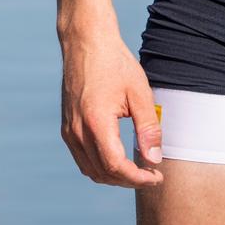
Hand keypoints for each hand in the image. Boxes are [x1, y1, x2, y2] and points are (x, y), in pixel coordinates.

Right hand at [60, 29, 162, 186]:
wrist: (86, 43)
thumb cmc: (115, 63)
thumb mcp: (140, 92)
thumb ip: (148, 127)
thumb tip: (154, 159)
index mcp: (96, 122)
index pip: (115, 166)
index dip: (137, 178)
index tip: (157, 176)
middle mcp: (77, 131)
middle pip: (102, 173)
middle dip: (129, 180)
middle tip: (153, 175)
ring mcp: (69, 130)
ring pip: (90, 170)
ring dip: (114, 177)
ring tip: (139, 171)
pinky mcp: (67, 127)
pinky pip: (82, 158)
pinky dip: (101, 167)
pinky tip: (120, 160)